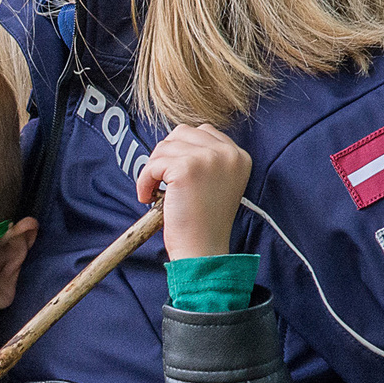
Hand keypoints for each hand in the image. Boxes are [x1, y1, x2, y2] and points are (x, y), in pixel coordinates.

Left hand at [133, 125, 249, 259]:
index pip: (203, 132)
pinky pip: (153, 164)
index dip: (183, 150)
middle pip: (181, 133)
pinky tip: (148, 197)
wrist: (204, 251)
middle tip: (162, 180)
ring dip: (153, 168)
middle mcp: (228, 153)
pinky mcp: (186, 168)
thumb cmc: (205, 222)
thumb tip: (176, 140)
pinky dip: (144, 180)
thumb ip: (208, 158)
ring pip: (164, 147)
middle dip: (166, 155)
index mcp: (239, 156)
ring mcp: (208, 158)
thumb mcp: (219, 183)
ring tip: (157, 191)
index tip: (176, 174)